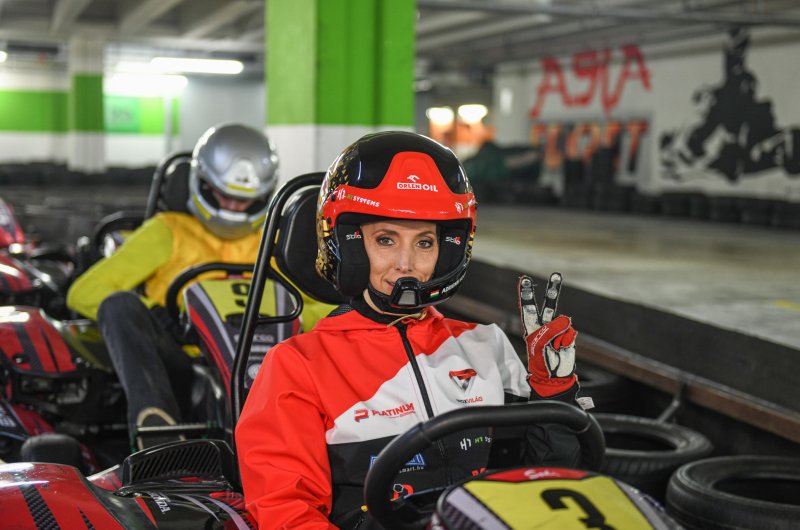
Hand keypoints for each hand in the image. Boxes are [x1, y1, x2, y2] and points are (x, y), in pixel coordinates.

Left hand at [518, 272, 576, 396]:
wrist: (554, 377)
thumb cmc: (541, 363)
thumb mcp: (539, 347)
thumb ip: (549, 331)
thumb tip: (565, 318)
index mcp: (532, 328)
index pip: (529, 308)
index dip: (527, 294)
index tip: (524, 280)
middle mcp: (545, 326)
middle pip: (549, 305)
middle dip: (553, 290)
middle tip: (556, 275)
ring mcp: (558, 330)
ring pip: (562, 320)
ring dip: (559, 332)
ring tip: (554, 348)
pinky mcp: (569, 336)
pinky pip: (569, 334)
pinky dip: (566, 342)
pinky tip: (562, 349)